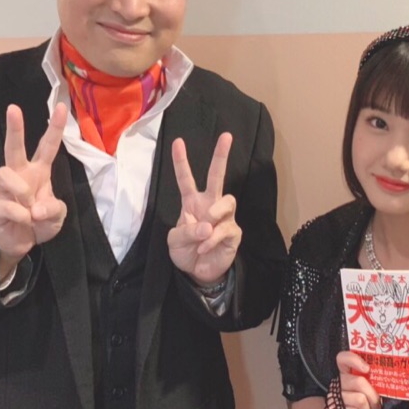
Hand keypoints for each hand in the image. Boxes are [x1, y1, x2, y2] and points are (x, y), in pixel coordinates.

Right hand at [0, 103, 67, 279]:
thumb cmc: (40, 223)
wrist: (21, 245)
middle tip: (13, 107)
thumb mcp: (57, 217)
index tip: (61, 106)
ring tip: (29, 209)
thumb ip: (54, 209)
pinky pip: (6, 204)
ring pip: (4, 172)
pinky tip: (24, 221)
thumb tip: (35, 208)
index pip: (47, 146)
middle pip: (14, 148)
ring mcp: (3, 190)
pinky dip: (21, 215)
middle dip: (15, 128)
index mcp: (38, 172)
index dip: (54, 127)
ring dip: (21, 191)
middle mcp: (19, 175)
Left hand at [167, 132, 240, 284]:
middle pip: (217, 176)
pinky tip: (204, 247)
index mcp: (192, 203)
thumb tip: (207, 226)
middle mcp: (209, 205)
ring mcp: (224, 218)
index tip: (178, 142)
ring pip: (227, 200)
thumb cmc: (185, 251)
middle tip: (226, 136)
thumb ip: (186, 231)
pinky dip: (212, 240)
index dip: (181, 161)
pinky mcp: (233, 233)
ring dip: (214, 213)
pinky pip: (226, 228)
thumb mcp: (175, 241)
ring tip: (205, 231)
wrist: (198, 273)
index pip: (186, 178)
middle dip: (221, 155)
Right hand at [335, 351, 381, 408]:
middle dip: (373, 396)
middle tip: (376, 405)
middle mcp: (337, 382)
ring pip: (360, 399)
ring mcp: (334, 396)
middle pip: (359, 381)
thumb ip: (371, 383)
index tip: (367, 369)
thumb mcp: (366, 393)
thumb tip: (385, 378)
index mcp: (345, 374)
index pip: (343, 358)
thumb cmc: (361, 407)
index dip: (354, 360)